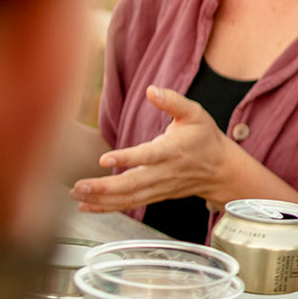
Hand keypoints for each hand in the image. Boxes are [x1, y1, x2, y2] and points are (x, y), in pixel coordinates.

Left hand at [69, 86, 235, 212]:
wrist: (221, 169)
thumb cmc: (205, 138)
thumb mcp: (196, 114)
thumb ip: (173, 101)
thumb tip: (151, 90)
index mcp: (173, 150)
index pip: (148, 156)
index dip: (127, 158)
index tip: (104, 158)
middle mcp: (165, 172)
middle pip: (133, 184)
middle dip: (104, 187)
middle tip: (79, 186)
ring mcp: (159, 187)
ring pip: (129, 198)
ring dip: (101, 199)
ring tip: (76, 196)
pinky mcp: (155, 195)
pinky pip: (130, 204)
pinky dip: (108, 208)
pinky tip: (87, 206)